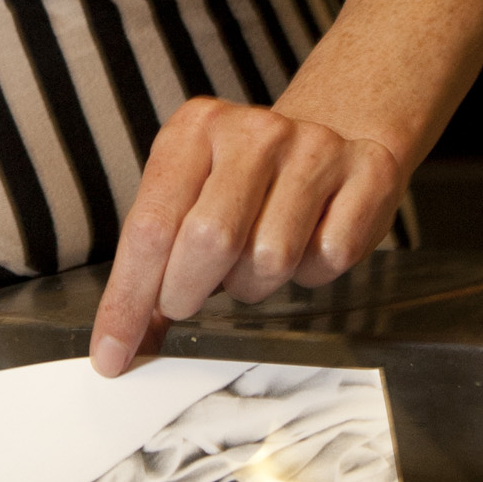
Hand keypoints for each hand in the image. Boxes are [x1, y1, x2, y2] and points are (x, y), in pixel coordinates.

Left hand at [88, 97, 404, 377]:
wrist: (333, 132)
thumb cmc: (245, 181)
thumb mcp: (188, 196)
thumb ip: (154, 260)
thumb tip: (124, 340)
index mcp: (195, 128)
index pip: (150, 226)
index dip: (128, 300)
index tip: (113, 352)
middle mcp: (254, 130)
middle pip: (210, 240)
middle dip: (188, 292)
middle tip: (185, 299)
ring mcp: (315, 147)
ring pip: (272, 258)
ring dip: (255, 283)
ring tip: (253, 258)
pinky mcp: (369, 171)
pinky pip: (330, 257)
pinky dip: (313, 271)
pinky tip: (307, 243)